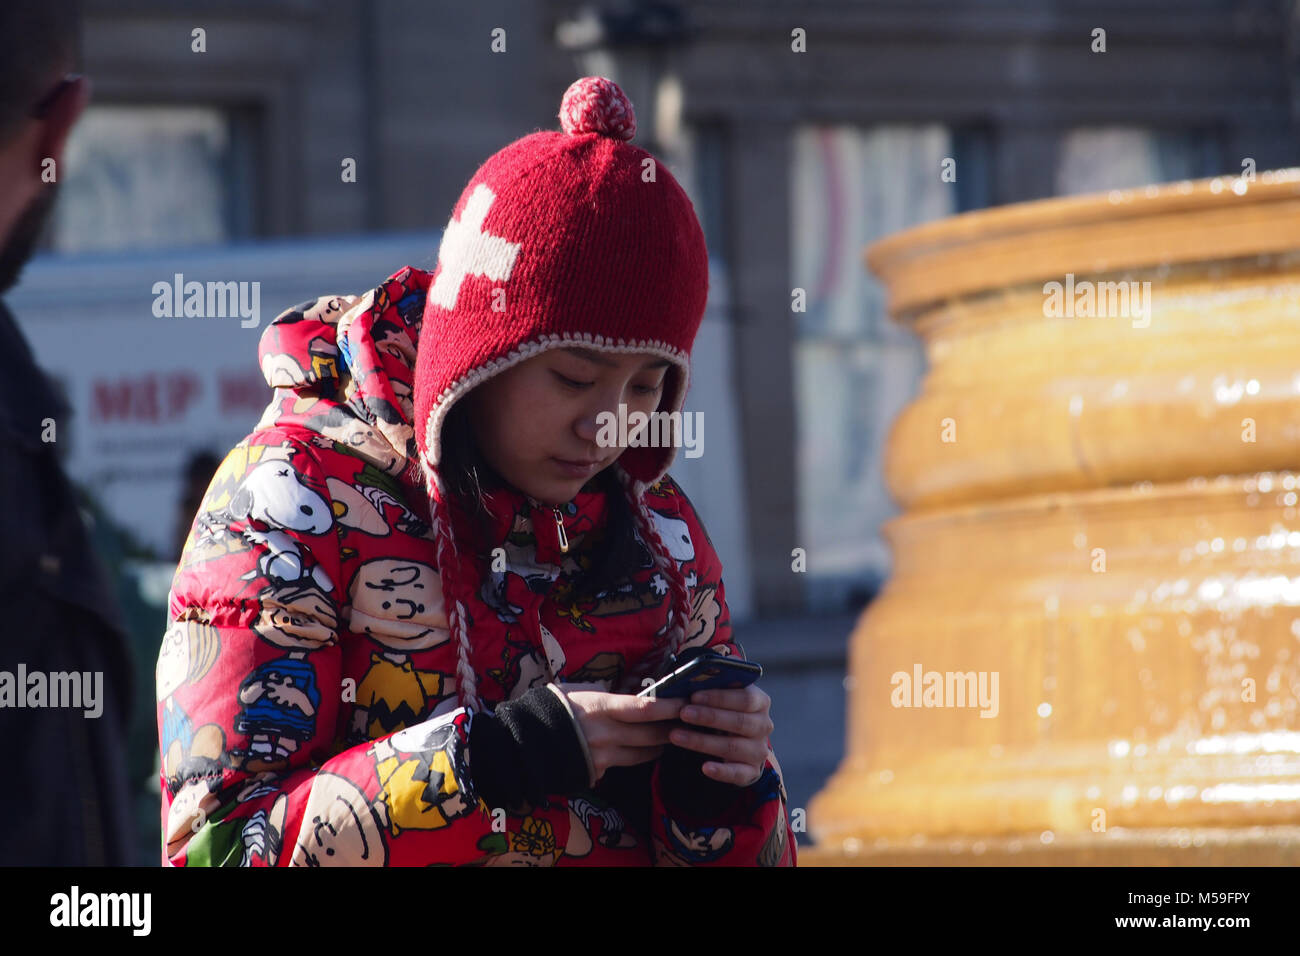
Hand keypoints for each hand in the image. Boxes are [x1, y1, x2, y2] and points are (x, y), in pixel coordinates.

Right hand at [556, 683, 685, 782]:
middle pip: (651, 736)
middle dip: (673, 730)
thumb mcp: (577, 690)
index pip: (646, 709)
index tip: (687, 702)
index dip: (670, 707)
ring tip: (669, 739)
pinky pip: (621, 766)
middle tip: (688, 723)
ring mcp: (602, 757)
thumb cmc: (551, 707)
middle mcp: (606, 733)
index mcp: (601, 707)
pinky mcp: (596, 773)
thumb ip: (603, 693)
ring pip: (642, 755)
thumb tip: (625, 693)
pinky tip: (640, 753)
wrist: (523, 740)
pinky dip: (632, 759)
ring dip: (658, 747)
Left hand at [669, 684, 772, 786]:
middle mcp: (763, 726)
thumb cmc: (723, 710)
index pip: (745, 698)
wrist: (736, 739)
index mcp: (760, 702)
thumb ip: (713, 685)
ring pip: (733, 747)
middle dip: (709, 717)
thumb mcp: (722, 696)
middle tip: (683, 713)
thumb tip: (694, 675)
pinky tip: (705, 767)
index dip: (719, 697)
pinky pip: (738, 773)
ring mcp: (759, 750)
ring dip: (703, 742)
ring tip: (676, 736)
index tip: (694, 695)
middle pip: (739, 721)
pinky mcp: (751, 771)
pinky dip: (722, 771)